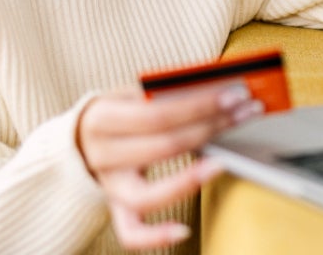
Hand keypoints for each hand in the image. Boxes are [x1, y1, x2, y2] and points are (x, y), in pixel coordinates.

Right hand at [77, 84, 262, 250]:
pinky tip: (183, 230)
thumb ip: (163, 93)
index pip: (156, 113)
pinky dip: (156, 235)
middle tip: (243, 114)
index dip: (199, 105)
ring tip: (221, 164)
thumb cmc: (117, 114)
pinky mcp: (116, 209)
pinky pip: (131, 233)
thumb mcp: (129, 94)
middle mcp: (102, 155)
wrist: (79, 142)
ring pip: (146, 195)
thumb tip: (213, 88)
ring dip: (189, 179)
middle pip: (163, 147)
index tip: (234, 95)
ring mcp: (108, 187)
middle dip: (210, 128)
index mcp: (101, 118)